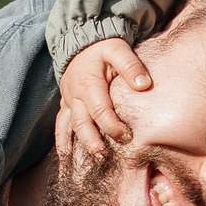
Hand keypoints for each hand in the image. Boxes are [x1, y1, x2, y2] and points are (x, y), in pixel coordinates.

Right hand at [56, 37, 148, 166]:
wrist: (81, 41)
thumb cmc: (103, 48)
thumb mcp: (118, 49)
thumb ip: (131, 66)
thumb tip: (144, 85)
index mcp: (89, 83)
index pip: (99, 109)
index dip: (111, 125)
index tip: (126, 137)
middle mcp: (75, 95)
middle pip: (81, 123)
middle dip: (91, 142)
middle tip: (103, 157)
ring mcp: (68, 102)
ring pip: (68, 128)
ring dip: (75, 147)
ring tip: (84, 164)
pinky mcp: (66, 106)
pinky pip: (61, 127)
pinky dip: (62, 144)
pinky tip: (66, 161)